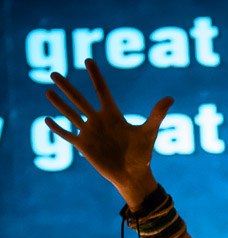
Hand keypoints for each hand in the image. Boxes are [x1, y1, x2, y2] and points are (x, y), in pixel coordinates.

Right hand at [45, 58, 172, 205]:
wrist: (134, 176)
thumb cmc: (143, 154)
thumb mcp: (149, 132)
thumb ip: (157, 114)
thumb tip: (170, 98)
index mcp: (113, 114)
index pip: (102, 90)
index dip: (96, 76)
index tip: (88, 61)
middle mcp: (99, 121)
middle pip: (80, 99)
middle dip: (67, 87)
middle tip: (53, 73)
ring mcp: (90, 133)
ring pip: (71, 114)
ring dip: (59, 104)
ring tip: (47, 91)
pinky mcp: (84, 146)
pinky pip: (68, 135)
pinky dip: (58, 128)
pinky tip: (47, 119)